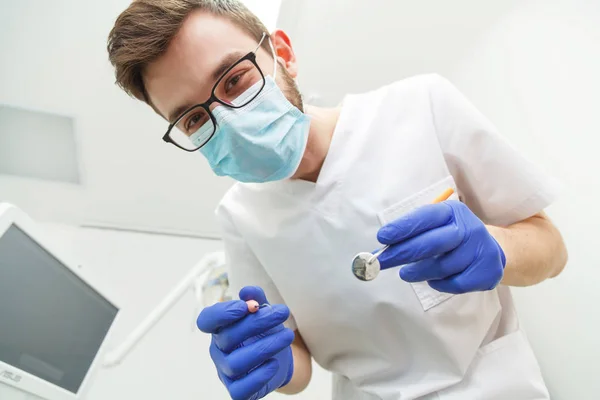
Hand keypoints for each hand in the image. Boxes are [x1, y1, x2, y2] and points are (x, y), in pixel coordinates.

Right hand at [197, 286, 294, 399]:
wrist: (279, 360)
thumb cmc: (264, 334)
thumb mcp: (263, 313)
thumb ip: (256, 299)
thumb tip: (248, 291)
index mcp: (220, 328)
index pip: (207, 320)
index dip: (222, 313)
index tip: (245, 306)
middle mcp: (219, 350)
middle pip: (228, 337)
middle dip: (257, 322)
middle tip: (281, 312)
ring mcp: (226, 371)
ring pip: (236, 362)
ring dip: (265, 347)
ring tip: (287, 336)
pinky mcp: (237, 390)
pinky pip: (241, 388)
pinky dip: (259, 376)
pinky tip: (274, 364)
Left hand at [377, 200, 505, 293]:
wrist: (490, 250)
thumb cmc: (451, 236)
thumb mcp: (436, 225)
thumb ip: (412, 233)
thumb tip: (382, 249)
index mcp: (452, 211)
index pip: (425, 217)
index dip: (403, 227)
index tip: (382, 238)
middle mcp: (469, 227)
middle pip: (433, 243)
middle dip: (404, 253)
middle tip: (383, 262)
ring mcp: (481, 250)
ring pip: (443, 267)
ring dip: (419, 272)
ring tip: (406, 274)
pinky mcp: (487, 271)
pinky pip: (455, 283)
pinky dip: (439, 284)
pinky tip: (433, 279)